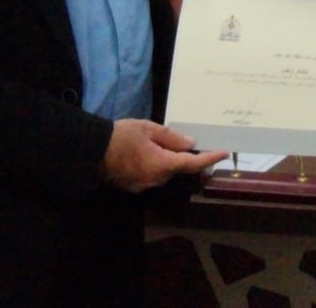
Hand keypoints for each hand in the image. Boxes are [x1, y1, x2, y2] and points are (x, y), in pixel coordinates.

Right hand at [101, 118, 226, 192]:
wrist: (91, 151)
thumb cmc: (121, 136)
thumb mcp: (147, 129)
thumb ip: (171, 137)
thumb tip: (191, 143)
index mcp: (162, 164)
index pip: (191, 163)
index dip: (209, 158)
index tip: (224, 153)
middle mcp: (156, 179)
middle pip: (178, 168)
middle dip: (186, 157)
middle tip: (194, 143)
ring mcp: (144, 185)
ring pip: (165, 172)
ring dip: (170, 160)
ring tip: (165, 143)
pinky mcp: (134, 186)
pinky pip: (152, 175)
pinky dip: (157, 165)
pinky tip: (149, 153)